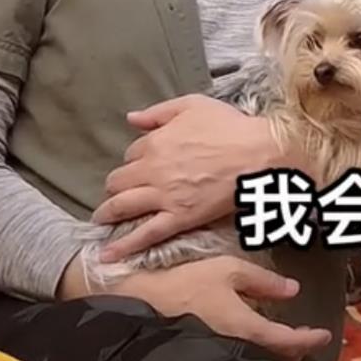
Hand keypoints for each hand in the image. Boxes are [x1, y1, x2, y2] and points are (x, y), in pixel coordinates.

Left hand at [92, 95, 277, 261]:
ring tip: (102, 219)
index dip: (136, 159)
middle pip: (119, 180)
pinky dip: (124, 246)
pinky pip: (145, 234)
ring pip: (123, 206)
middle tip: (118, 192)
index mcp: (155, 142)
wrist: (258, 154)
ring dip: (108, 213)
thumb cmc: (231, 127)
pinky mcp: (178, 218)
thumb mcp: (194, 105)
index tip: (142, 163)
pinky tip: (108, 254)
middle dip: (116, 186)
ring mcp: (164, 196)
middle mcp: (152, 170)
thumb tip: (132, 118)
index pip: (131, 153)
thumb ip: (159, 112)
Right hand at [118, 255, 330, 360]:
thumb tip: (293, 290)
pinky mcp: (209, 360)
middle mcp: (237, 350)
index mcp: (246, 327)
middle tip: (307, 337)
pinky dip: (257, 358)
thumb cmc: (186, 285)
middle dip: (296, 350)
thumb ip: (263, 281)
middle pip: (277, 359)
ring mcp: (222, 358)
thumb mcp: (228, 270)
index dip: (309, 339)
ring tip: (287, 341)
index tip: (325, 334)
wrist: (141, 307)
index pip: (287, 340)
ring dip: (277, 356)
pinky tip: (257, 344)